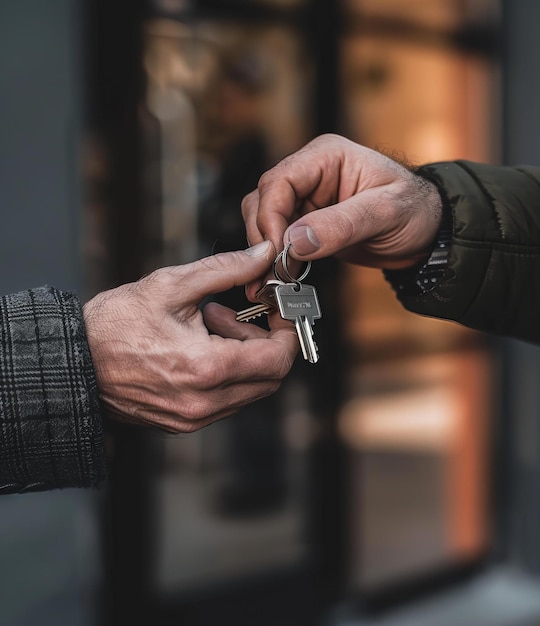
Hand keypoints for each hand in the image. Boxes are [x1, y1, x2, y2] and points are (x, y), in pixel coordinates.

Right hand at [82, 241, 297, 432]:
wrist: (72, 363)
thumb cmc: (113, 326)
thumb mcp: (172, 286)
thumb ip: (226, 269)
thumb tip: (263, 255)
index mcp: (207, 368)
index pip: (278, 359)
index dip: (287, 332)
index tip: (278, 311)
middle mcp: (205, 402)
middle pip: (270, 378)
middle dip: (265, 342)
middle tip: (239, 314)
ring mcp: (195, 417)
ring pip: (250, 389)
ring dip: (244, 355)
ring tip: (210, 325)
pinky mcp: (184, 422)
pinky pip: (227, 399)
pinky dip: (227, 372)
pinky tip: (200, 346)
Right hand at [242, 134, 442, 292]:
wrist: (427, 234)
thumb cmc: (417, 210)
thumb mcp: (385, 213)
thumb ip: (341, 225)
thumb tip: (295, 241)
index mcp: (327, 157)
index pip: (279, 181)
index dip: (270, 216)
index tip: (277, 249)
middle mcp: (311, 174)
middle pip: (264, 200)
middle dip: (265, 236)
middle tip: (273, 271)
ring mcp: (307, 200)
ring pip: (265, 220)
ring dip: (267, 250)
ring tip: (276, 278)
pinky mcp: (308, 224)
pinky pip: (280, 239)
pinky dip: (277, 259)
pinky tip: (283, 277)